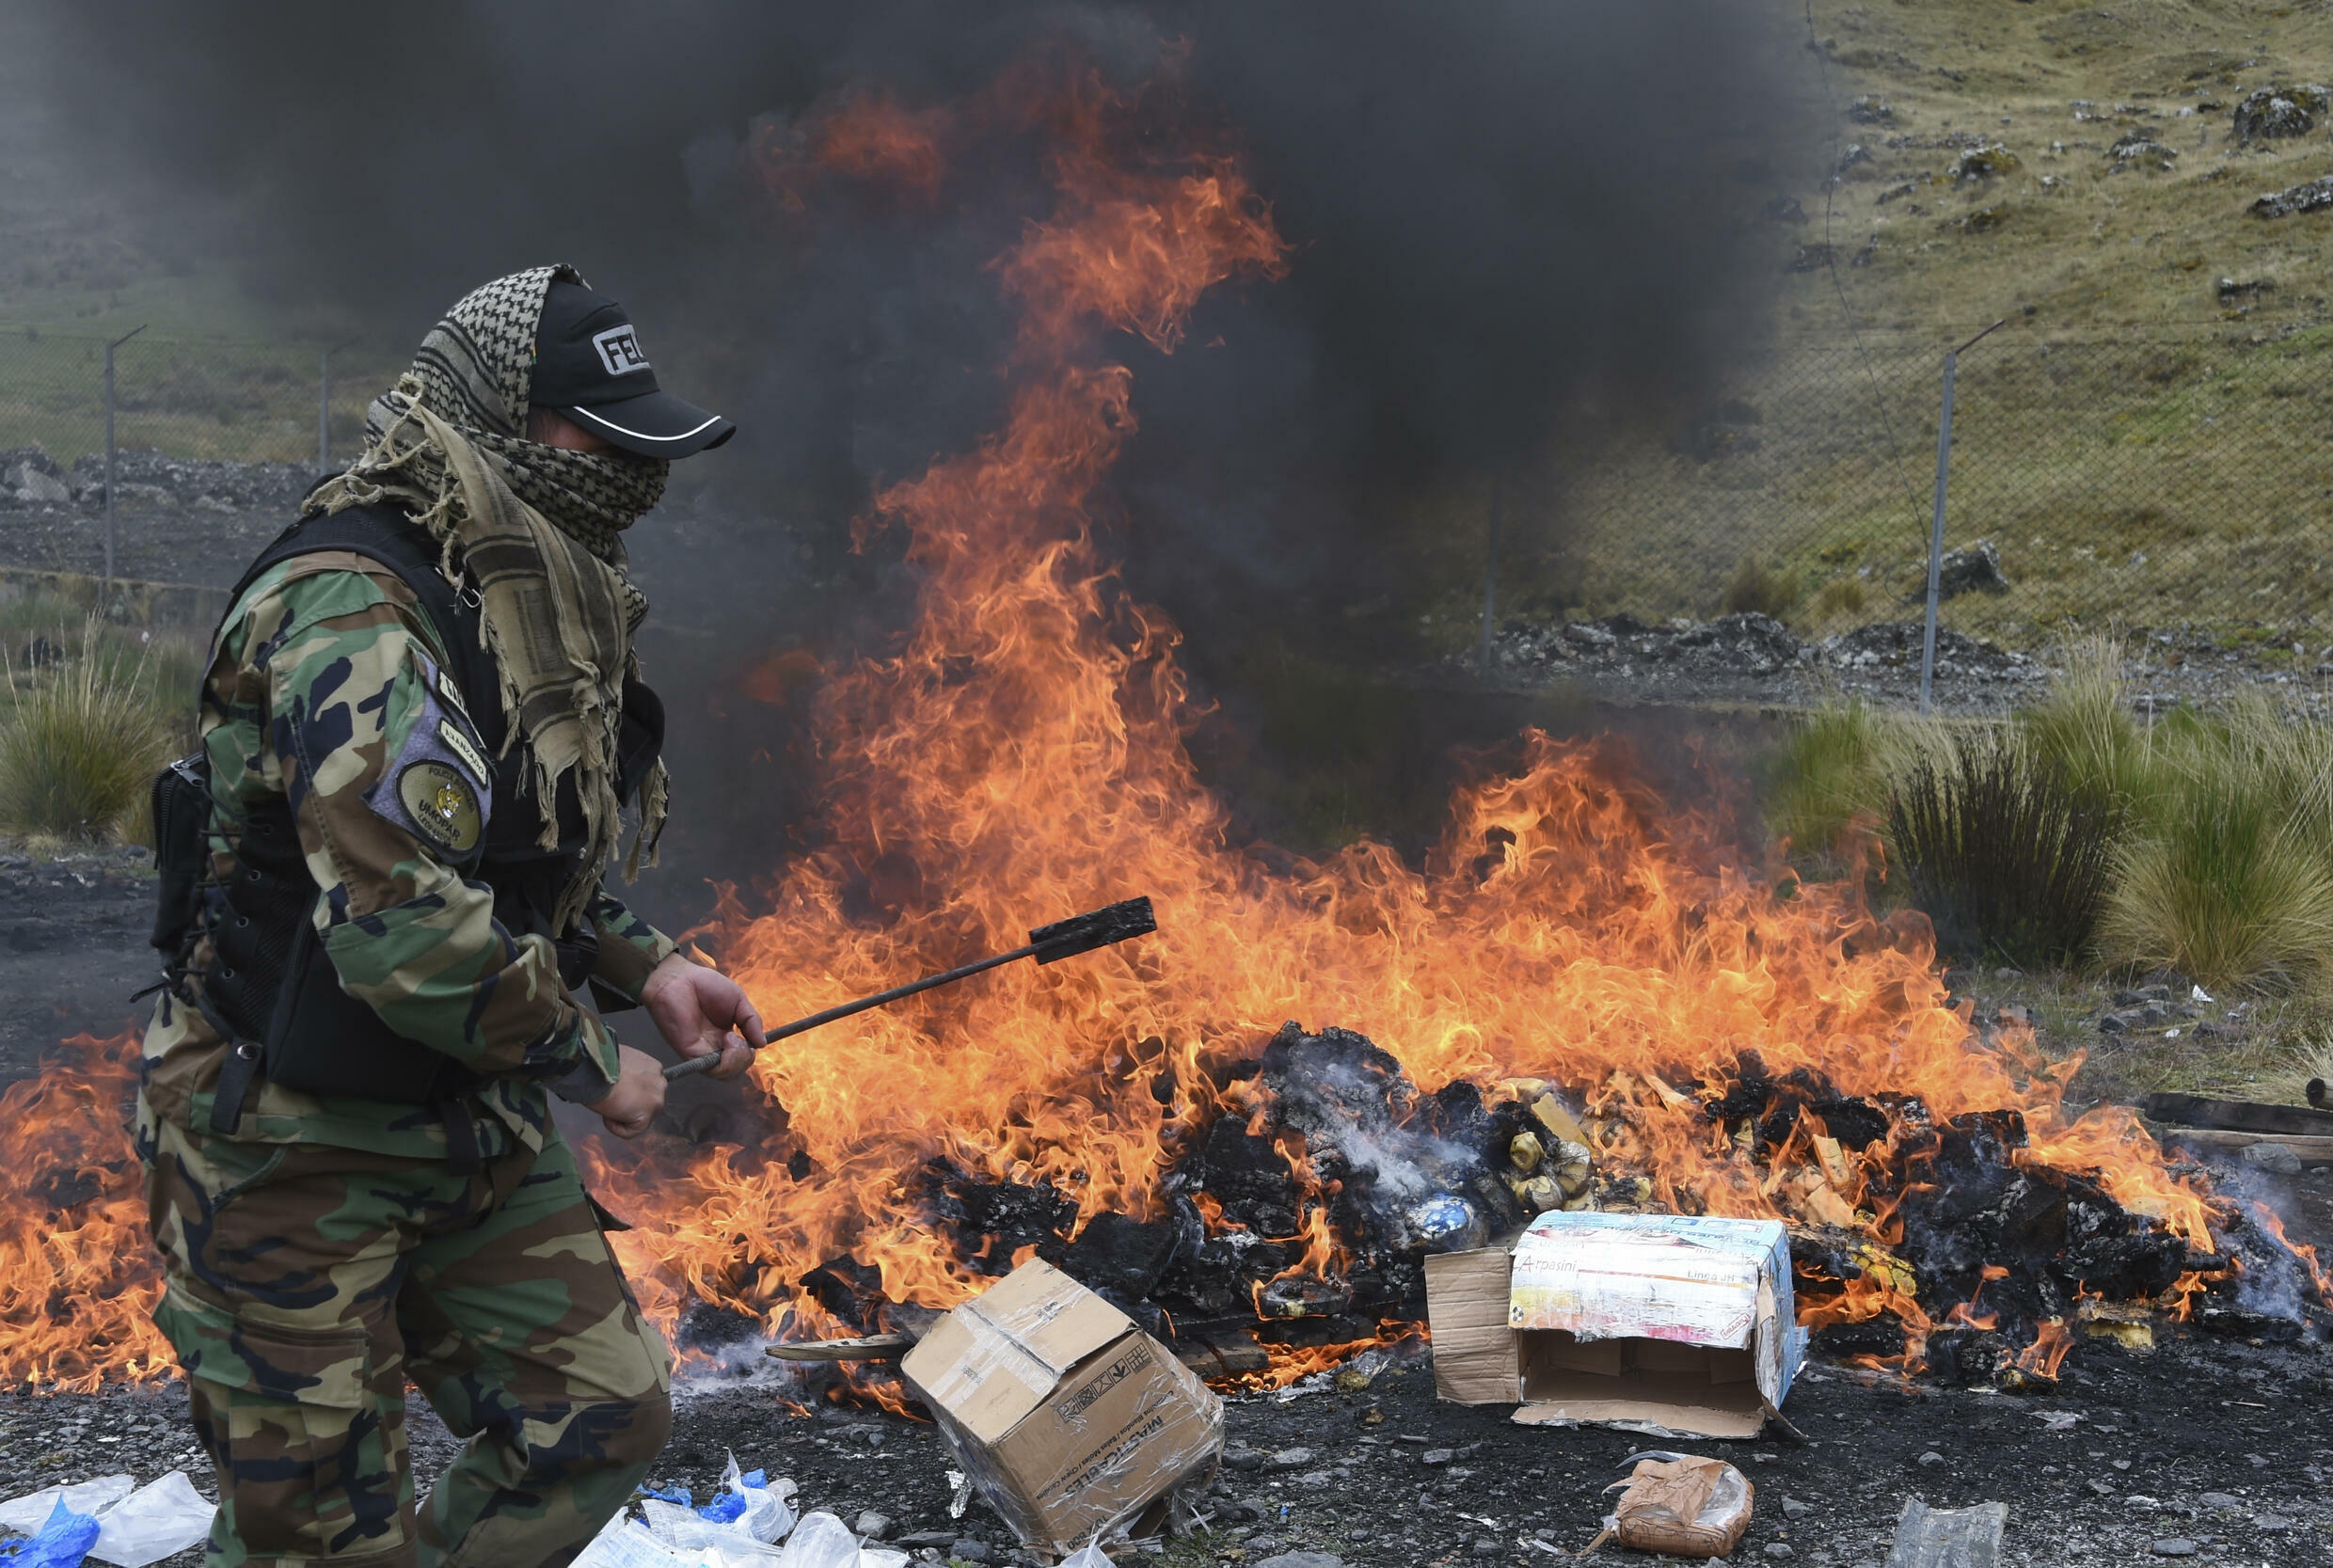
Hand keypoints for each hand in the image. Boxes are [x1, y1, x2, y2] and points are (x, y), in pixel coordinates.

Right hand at [592, 1045, 667, 1138]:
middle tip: (612, 1099)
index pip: (646, 1088)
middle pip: (646, 1104)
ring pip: (639, 1118)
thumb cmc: (599, 1065)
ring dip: (621, 1116)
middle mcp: (660, 1083)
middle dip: (629, 1105)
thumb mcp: (620, 1062)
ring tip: (608, 1104)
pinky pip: (631, 1132)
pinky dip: (615, 1128)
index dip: (628, 1092)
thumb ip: (629, 1073)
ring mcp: (656, 1100)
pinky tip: (607, 1114)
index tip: (615, 1089)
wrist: (596, 1070)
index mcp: (654, 1067)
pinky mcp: (647, 1116)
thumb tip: (620, 1082)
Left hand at [640, 953, 764, 1080]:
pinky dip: (726, 1062)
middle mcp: (715, 1047)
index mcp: (726, 1037)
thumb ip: (752, 1021)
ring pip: (726, 1074)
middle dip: (745, 1058)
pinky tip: (727, 1039)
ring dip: (737, 1061)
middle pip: (736, 1069)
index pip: (742, 1057)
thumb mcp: (739, 1001)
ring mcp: (703, 1051)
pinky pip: (712, 1070)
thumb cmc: (706, 985)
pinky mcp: (691, 1053)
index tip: (751, 1036)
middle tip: (741, 1039)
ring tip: (733, 1039)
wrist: (679, 979)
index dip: (749, 1052)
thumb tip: (763, 1044)